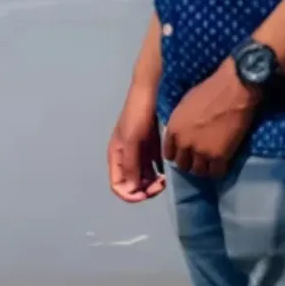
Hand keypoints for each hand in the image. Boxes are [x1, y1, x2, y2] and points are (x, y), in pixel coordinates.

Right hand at [107, 85, 165, 202]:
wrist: (151, 91)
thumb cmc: (138, 114)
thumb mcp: (131, 140)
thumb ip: (130, 164)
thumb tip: (133, 189)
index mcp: (116, 156)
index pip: (118, 185)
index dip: (130, 194)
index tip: (146, 193)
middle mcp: (126, 156)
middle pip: (132, 183)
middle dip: (144, 189)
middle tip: (160, 184)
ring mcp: (139, 151)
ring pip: (143, 176)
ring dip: (152, 182)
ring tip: (165, 178)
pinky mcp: (151, 145)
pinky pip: (153, 165)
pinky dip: (159, 171)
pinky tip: (168, 169)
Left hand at [162, 58, 260, 178]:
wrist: (234, 88)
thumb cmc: (211, 89)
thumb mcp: (186, 103)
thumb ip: (181, 122)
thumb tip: (183, 133)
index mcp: (174, 128)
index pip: (169, 154)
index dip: (178, 154)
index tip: (186, 152)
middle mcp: (184, 143)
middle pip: (183, 165)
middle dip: (191, 162)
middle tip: (201, 156)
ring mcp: (201, 151)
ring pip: (199, 172)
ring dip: (205, 167)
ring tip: (212, 160)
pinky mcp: (219, 156)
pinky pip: (216, 173)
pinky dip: (219, 170)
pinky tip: (223, 161)